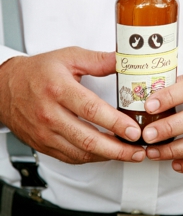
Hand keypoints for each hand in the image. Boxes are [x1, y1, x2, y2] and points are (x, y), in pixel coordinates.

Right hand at [0, 47, 145, 163]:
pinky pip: (71, 157)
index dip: (115, 123)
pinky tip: (108, 154)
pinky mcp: (43, 144)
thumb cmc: (37, 72)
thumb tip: (126, 61)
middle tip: (138, 150)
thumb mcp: (69, 57)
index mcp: (59, 89)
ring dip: (108, 156)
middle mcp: (50, 114)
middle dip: (117, 148)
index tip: (134, 130)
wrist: (4, 87)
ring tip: (129, 154)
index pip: (91, 110)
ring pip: (80, 152)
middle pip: (87, 138)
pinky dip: (92, 158)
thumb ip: (99, 61)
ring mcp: (45, 132)